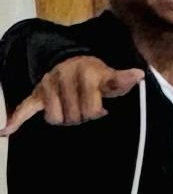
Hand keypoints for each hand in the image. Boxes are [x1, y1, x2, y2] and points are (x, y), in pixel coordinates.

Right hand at [2, 55, 144, 133]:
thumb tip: (137, 75)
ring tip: (73, 111)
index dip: (97, 112)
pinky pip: (24, 108)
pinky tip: (4, 131)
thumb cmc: (96, 75)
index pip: (90, 107)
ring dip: (65, 119)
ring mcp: (48, 86)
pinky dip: (16, 120)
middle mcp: (63, 77)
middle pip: (74, 116)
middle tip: (87, 109)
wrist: (72, 62)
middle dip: (83, 117)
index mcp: (85, 73)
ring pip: (55, 118)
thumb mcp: (110, 76)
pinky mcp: (37, 94)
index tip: (103, 109)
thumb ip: (121, 81)